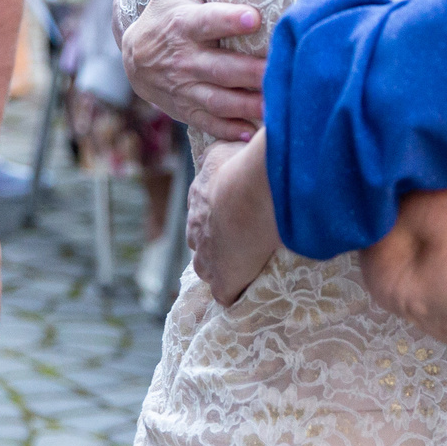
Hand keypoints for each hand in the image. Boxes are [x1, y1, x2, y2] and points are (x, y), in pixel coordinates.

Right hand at [119, 0, 266, 138]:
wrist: (134, 59)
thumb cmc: (166, 12)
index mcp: (183, 24)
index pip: (208, 21)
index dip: (229, 19)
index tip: (254, 17)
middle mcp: (184, 59)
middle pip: (222, 68)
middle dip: (252, 72)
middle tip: (284, 72)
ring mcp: (185, 88)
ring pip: (221, 100)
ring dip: (250, 105)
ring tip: (280, 106)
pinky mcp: (189, 110)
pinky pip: (212, 122)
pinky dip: (232, 129)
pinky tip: (256, 132)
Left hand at [187, 134, 279, 303]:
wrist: (247, 194)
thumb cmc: (239, 168)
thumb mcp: (223, 151)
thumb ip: (216, 155)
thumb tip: (212, 156)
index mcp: (198, 201)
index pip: (203, 214)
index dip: (220, 217)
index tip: (238, 217)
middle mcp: (195, 232)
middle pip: (203, 244)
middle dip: (219, 245)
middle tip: (246, 240)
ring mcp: (207, 260)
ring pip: (211, 270)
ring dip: (226, 270)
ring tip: (250, 266)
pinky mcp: (223, 282)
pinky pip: (227, 294)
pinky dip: (237, 293)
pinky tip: (251, 290)